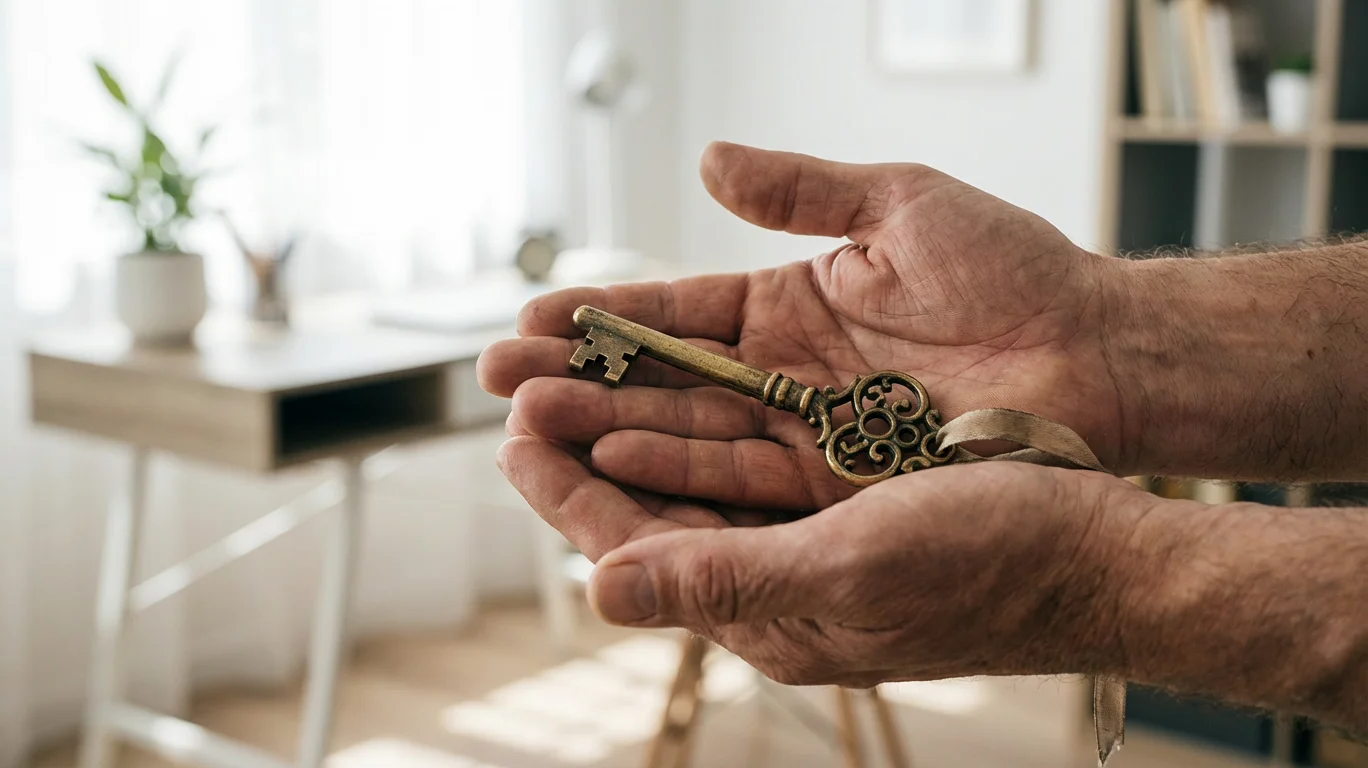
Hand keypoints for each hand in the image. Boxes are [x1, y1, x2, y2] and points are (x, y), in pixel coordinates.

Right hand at [480, 142, 1132, 519]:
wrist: (1099, 353)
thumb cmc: (1014, 270)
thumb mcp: (899, 204)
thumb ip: (800, 188)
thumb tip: (707, 157)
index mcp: (788, 307)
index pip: (676, 313)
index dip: (606, 315)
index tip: (532, 315)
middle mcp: (782, 378)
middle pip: (663, 380)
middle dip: (579, 378)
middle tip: (495, 377)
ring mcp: (804, 435)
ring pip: (689, 434)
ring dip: (608, 428)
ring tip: (528, 423)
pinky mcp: (837, 486)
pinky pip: (745, 480)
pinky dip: (680, 473)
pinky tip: (613, 464)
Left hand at [495, 446, 1156, 685]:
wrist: (1097, 549)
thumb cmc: (991, 563)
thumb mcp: (851, 568)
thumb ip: (725, 578)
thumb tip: (599, 589)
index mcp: (764, 614)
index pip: (634, 551)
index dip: (565, 492)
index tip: (508, 430)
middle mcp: (773, 580)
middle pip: (648, 510)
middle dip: (579, 448)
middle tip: (517, 384)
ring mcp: (804, 541)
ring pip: (690, 478)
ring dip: (629, 422)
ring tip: (572, 371)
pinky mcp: (839, 504)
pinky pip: (745, 461)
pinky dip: (699, 422)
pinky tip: (673, 386)